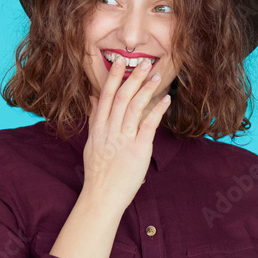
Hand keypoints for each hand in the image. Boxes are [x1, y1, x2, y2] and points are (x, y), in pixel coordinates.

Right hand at [82, 53, 169, 211]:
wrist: (102, 196)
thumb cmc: (98, 171)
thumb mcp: (91, 142)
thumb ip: (94, 118)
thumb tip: (94, 97)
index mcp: (97, 128)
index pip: (105, 96)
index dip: (113, 77)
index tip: (120, 61)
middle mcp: (109, 131)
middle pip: (121, 97)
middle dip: (132, 77)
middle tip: (144, 62)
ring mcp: (123, 140)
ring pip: (134, 107)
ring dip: (146, 88)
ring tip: (156, 75)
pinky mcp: (138, 150)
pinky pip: (149, 125)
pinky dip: (157, 109)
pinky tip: (165, 99)